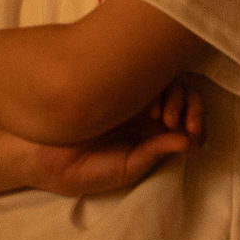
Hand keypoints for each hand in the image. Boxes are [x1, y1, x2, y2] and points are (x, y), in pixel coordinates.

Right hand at [32, 80, 203, 195]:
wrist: (42, 150)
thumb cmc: (81, 168)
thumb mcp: (124, 169)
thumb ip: (153, 155)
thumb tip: (189, 143)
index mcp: (152, 136)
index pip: (188, 124)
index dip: (197, 126)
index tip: (190, 136)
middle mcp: (146, 113)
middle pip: (186, 98)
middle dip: (193, 109)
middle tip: (177, 124)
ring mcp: (131, 93)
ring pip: (169, 82)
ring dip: (178, 97)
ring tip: (162, 117)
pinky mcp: (115, 77)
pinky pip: (146, 69)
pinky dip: (158, 82)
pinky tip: (149, 105)